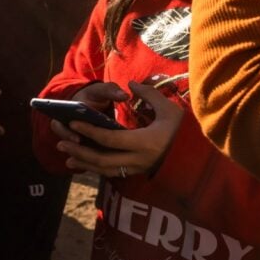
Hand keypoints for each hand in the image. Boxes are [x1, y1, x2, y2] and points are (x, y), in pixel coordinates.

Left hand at [55, 82, 183, 177]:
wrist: (198, 156)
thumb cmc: (183, 130)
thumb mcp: (170, 110)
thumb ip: (148, 95)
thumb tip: (129, 85)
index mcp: (145, 143)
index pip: (110, 139)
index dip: (90, 132)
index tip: (74, 123)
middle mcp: (139, 160)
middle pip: (102, 159)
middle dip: (80, 151)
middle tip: (61, 141)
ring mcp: (137, 169)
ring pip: (105, 170)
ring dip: (84, 163)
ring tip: (66, 155)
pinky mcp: (137, 173)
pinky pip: (112, 173)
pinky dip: (95, 169)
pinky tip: (83, 163)